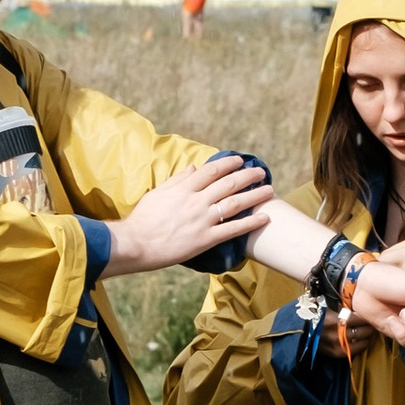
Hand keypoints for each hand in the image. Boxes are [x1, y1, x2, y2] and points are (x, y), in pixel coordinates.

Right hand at [102, 152, 272, 276]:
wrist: (135, 243)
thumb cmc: (143, 219)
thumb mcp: (158, 193)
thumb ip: (177, 180)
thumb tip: (193, 168)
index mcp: (184, 188)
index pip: (212, 171)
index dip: (229, 164)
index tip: (240, 160)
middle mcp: (196, 201)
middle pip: (228, 184)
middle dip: (248, 176)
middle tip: (261, 171)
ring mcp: (202, 220)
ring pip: (235, 204)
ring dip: (254, 195)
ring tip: (269, 190)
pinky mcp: (205, 240)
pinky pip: (233, 230)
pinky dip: (250, 223)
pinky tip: (264, 218)